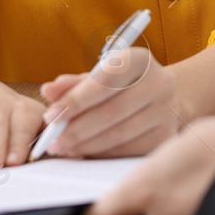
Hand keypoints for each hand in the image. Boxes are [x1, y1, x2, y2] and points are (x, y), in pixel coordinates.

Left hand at [38, 47, 182, 157]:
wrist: (160, 98)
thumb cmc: (121, 86)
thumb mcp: (98, 77)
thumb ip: (72, 84)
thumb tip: (48, 92)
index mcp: (140, 60)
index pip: (104, 82)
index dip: (75, 101)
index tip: (50, 117)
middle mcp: (160, 83)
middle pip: (111, 111)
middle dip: (76, 129)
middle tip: (52, 140)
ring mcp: (166, 112)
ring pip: (118, 135)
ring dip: (85, 145)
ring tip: (63, 148)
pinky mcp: (165, 136)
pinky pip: (127, 150)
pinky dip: (101, 154)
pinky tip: (84, 152)